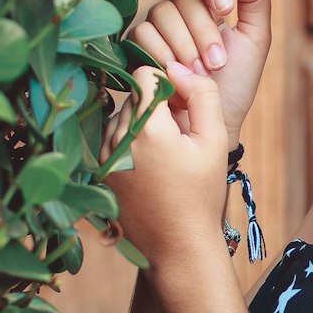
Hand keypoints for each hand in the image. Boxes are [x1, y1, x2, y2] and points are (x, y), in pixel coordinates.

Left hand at [100, 63, 228, 270]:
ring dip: (139, 124)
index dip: (168, 85)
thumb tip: (180, 67)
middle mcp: (117, 138)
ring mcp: (103, 157)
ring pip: (119, 116)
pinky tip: (148, 167)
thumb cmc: (202, 194)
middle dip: (154, 105)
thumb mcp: (215, 140)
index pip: (145, 74)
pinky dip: (127, 144)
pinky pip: (109, 140)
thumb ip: (202, 95)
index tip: (183, 109)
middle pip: (132, 96)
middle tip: (178, 135)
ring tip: (164, 154)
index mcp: (147, 127)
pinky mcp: (97, 172)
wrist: (178, 245)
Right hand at [127, 0, 270, 142]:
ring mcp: (155, 29)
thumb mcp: (256, 40)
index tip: (226, 9)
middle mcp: (178, 13)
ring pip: (161, 14)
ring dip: (184, 45)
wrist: (211, 122)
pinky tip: (176, 75)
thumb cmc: (235, 84)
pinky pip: (142, 35)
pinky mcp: (136, 48)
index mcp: (207, 6)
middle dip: (203, 31)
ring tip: (200, 75)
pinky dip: (161, 54)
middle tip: (217, 63)